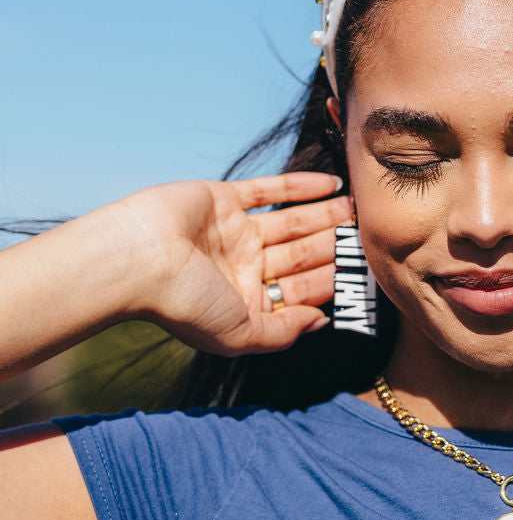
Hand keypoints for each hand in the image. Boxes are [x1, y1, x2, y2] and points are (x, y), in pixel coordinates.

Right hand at [109, 171, 352, 355]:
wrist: (136, 260)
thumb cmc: (184, 305)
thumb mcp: (241, 334)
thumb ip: (283, 332)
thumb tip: (321, 323)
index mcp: (246, 302)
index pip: (301, 292)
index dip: (334, 283)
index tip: (368, 274)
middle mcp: (243, 267)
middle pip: (301, 256)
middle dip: (335, 248)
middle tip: (370, 235)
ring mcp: (234, 231)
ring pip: (292, 223)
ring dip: (326, 216)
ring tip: (358, 209)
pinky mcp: (224, 199)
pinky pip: (270, 191)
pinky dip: (301, 187)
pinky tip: (332, 185)